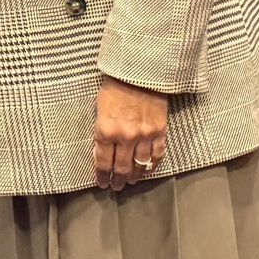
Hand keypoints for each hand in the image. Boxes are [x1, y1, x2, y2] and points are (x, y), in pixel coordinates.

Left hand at [93, 75, 168, 190]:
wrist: (139, 71)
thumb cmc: (115, 86)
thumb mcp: (99, 107)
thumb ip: (101, 129)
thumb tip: (101, 150)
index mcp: (105, 129)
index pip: (102, 161)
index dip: (101, 176)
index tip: (101, 183)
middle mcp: (125, 136)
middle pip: (121, 168)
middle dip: (117, 180)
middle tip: (115, 187)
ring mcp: (144, 135)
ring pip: (139, 165)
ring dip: (133, 176)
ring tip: (130, 181)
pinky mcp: (159, 131)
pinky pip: (157, 156)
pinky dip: (151, 166)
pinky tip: (146, 171)